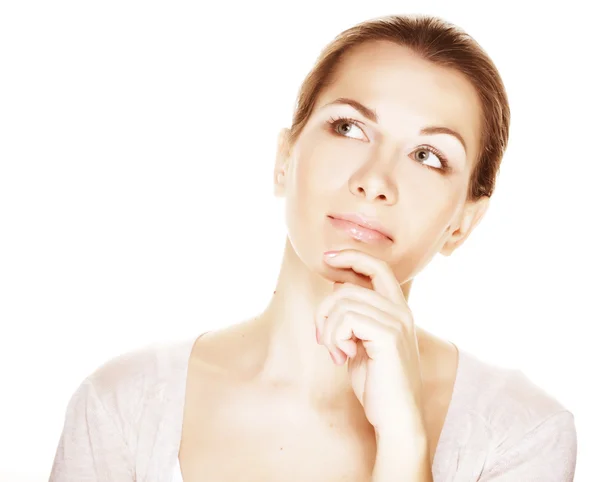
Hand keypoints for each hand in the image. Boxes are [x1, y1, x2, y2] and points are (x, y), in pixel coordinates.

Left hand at [315, 249, 425, 435]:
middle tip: (323, 340)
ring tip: (336, 353)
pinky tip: (343, 357)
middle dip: (323, 312)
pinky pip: (346, 319)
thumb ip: (355, 316)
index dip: (352, 256)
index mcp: (397, 310)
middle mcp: (401, 311)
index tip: (328, 258)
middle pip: (347, 288)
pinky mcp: (388, 335)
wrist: (396, 418)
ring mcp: (397, 321)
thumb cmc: (377, 384)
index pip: (378, 267)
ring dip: (327, 330)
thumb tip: (337, 287)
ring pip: (342, 302)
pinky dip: (334, 338)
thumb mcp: (362, 343)